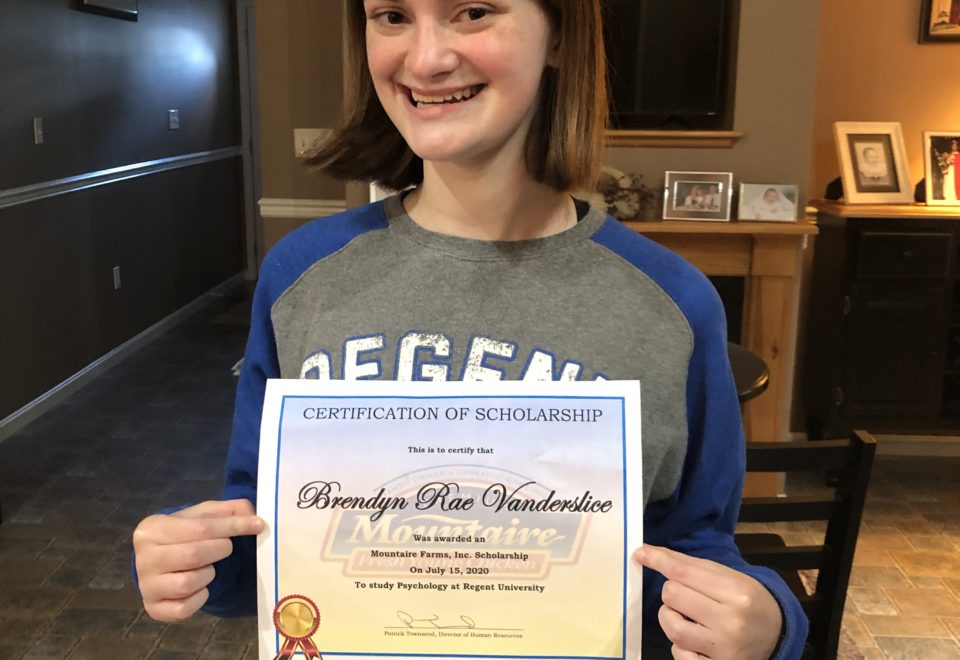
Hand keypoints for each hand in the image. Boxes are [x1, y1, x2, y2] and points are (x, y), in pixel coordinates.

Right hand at [133, 499, 263, 621]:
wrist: (164, 562)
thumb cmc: (185, 535)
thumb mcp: (204, 515)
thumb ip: (230, 510)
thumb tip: (254, 517)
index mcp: (152, 528)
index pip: (200, 527)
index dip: (233, 526)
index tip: (258, 525)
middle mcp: (143, 558)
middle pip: (194, 555)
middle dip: (220, 550)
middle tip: (227, 547)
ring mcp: (146, 586)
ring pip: (188, 583)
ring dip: (208, 574)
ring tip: (208, 566)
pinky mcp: (154, 609)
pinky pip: (184, 608)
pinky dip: (200, 598)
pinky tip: (200, 586)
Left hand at [636, 544, 781, 659]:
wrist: (776, 636)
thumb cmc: (746, 601)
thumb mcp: (727, 577)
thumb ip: (688, 565)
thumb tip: (647, 552)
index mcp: (736, 593)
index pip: (684, 573)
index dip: (658, 561)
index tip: (641, 554)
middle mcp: (731, 622)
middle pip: (672, 596)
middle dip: (673, 593)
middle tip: (687, 597)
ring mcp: (723, 649)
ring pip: (671, 627)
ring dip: (670, 618)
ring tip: (686, 617)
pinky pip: (679, 654)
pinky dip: (680, 645)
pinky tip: (695, 640)